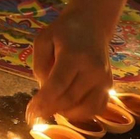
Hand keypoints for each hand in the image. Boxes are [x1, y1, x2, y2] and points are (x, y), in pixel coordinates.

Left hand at [27, 9, 112, 124]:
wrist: (92, 25)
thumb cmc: (63, 32)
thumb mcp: (43, 41)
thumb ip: (40, 65)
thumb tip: (43, 91)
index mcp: (74, 56)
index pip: (58, 85)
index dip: (43, 102)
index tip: (29, 113)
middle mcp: (93, 70)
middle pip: (70, 99)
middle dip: (50, 110)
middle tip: (35, 114)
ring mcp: (105, 80)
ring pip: (86, 109)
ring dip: (66, 113)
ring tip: (52, 106)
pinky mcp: (110, 86)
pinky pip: (97, 109)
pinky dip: (82, 113)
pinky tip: (68, 107)